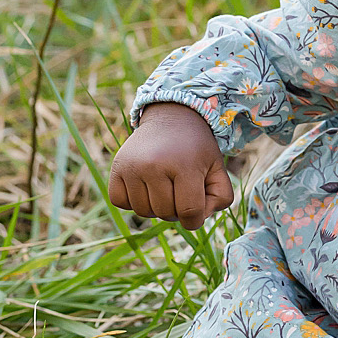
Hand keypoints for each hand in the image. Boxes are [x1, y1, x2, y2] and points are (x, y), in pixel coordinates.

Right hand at [107, 103, 234, 228]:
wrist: (170, 117)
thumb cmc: (196, 148)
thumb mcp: (217, 168)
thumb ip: (220, 198)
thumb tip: (196, 218)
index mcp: (185, 166)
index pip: (189, 212)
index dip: (195, 219)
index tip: (196, 210)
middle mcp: (154, 165)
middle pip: (165, 213)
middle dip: (176, 211)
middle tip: (179, 191)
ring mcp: (132, 166)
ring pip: (143, 212)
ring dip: (155, 207)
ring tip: (163, 187)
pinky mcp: (116, 167)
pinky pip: (120, 201)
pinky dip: (132, 201)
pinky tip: (144, 186)